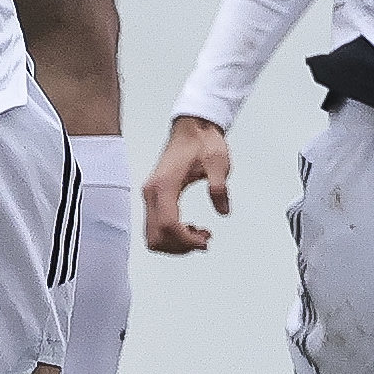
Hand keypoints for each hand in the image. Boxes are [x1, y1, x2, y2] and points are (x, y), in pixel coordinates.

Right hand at [140, 113, 230, 253]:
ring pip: (153, 235)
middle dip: (180, 246)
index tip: (205, 241)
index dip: (186, 240)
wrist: (192, 127)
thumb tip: (223, 211)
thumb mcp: (218, 162)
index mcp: (165, 185)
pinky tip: (190, 228)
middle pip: (156, 236)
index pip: (168, 225)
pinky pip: (156, 225)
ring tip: (199, 236)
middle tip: (204, 241)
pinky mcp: (154, 196)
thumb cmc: (202, 142)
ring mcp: (150, 194)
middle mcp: (152, 192)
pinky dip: (171, 235)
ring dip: (175, 243)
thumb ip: (219, 188)